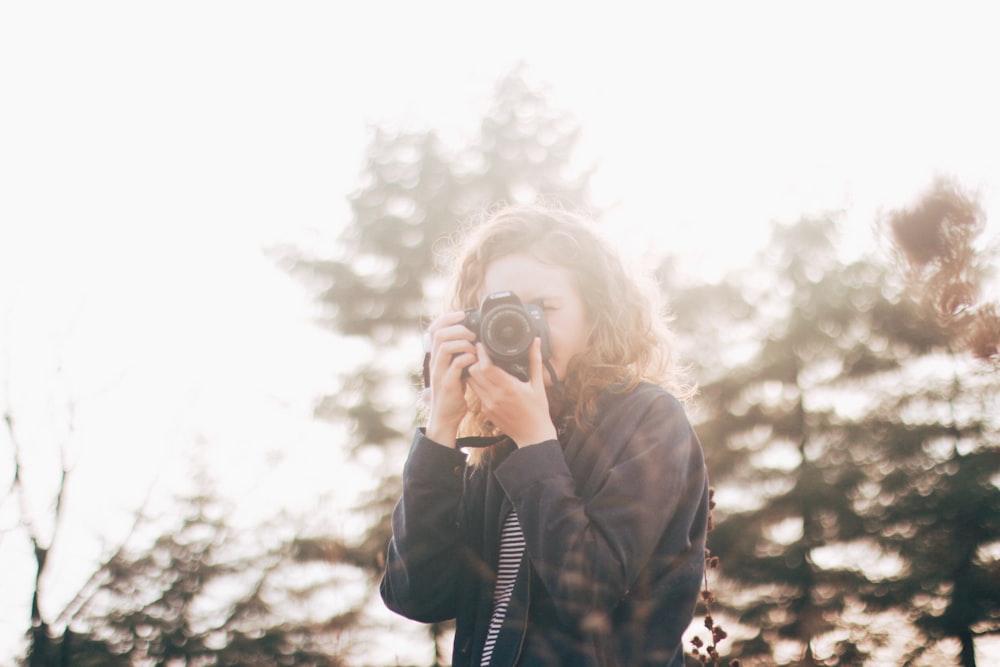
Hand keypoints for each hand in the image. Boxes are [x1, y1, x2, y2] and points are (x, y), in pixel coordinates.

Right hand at [424, 311, 477, 447]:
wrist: (446, 417)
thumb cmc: (453, 394)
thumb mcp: (455, 371)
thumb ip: (459, 356)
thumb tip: (473, 341)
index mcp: (437, 357)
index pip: (434, 329)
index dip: (447, 318)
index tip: (462, 314)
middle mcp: (435, 362)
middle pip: (438, 333)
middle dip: (457, 327)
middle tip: (472, 332)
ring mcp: (440, 372)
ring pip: (445, 345)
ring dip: (462, 341)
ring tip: (474, 345)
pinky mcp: (448, 383)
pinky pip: (456, 364)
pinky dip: (467, 358)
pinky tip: (475, 360)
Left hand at [467, 338, 556, 446]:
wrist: (533, 435)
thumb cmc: (538, 410)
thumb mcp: (538, 384)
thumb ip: (535, 360)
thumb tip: (535, 341)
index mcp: (509, 387)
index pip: (486, 366)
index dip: (481, 353)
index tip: (481, 344)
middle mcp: (496, 396)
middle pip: (474, 372)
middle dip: (474, 360)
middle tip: (478, 352)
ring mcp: (489, 405)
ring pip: (471, 382)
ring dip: (473, 372)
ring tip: (480, 364)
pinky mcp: (486, 411)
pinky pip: (476, 393)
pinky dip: (478, 384)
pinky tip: (485, 380)